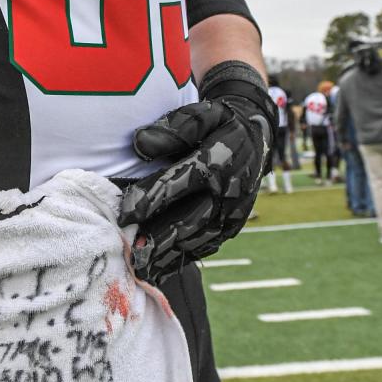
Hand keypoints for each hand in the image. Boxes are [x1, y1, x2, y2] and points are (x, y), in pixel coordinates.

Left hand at [119, 81, 274, 284]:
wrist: (256, 140)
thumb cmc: (219, 125)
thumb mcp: (204, 114)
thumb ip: (174, 127)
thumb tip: (139, 143)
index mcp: (217, 161)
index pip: (179, 182)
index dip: (150, 198)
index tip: (125, 213)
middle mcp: (227, 192)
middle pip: (189, 220)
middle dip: (158, 238)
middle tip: (130, 253)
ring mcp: (232, 214)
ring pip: (197, 239)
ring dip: (168, 254)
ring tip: (140, 266)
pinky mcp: (232, 227)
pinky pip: (206, 246)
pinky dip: (183, 257)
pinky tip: (160, 266)